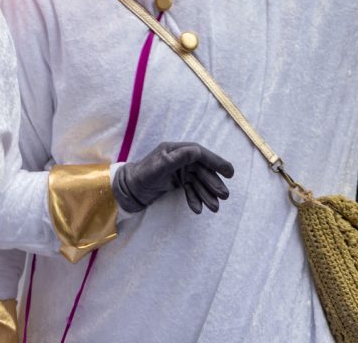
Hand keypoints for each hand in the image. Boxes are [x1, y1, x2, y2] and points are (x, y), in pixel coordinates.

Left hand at [113, 142, 233, 214]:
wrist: (128, 191)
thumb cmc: (141, 176)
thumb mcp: (159, 167)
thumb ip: (177, 159)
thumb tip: (197, 150)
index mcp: (176, 149)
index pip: (200, 154)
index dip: (216, 162)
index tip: (229, 172)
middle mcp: (179, 158)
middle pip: (202, 170)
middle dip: (213, 183)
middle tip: (224, 196)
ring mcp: (178, 170)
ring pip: (198, 182)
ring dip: (207, 194)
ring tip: (214, 208)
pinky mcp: (176, 181)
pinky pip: (190, 189)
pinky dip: (195, 198)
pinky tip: (198, 209)